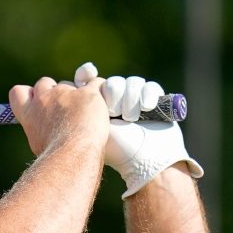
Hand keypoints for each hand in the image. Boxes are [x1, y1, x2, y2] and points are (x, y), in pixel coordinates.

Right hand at [8, 75, 107, 155]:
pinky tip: (102, 106)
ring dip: (78, 95)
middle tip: (66, 110)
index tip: (37, 101)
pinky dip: (99, 92)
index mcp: (29, 113)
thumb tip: (45, 131)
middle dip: (54, 92)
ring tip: (87, 116)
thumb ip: (41, 129)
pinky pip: (96, 84)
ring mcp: (65, 94)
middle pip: (45, 83)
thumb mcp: (38, 143)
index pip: (18, 92)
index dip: (29, 94)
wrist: (71, 154)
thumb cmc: (55, 155)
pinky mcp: (87, 93)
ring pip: (71, 85)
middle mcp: (44, 99)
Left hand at [74, 62, 203, 196]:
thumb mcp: (94, 128)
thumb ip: (83, 108)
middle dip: (115, 95)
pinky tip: (147, 108)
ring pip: (132, 82)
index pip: (91, 83)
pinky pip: (150, 86)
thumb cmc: (117, 149)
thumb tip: (76, 83)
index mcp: (97, 109)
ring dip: (131, 98)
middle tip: (115, 113)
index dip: (87, 74)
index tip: (88, 72)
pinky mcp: (155, 102)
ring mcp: (136, 102)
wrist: (147, 160)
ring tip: (131, 118)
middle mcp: (116, 104)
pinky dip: (148, 94)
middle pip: (113, 82)